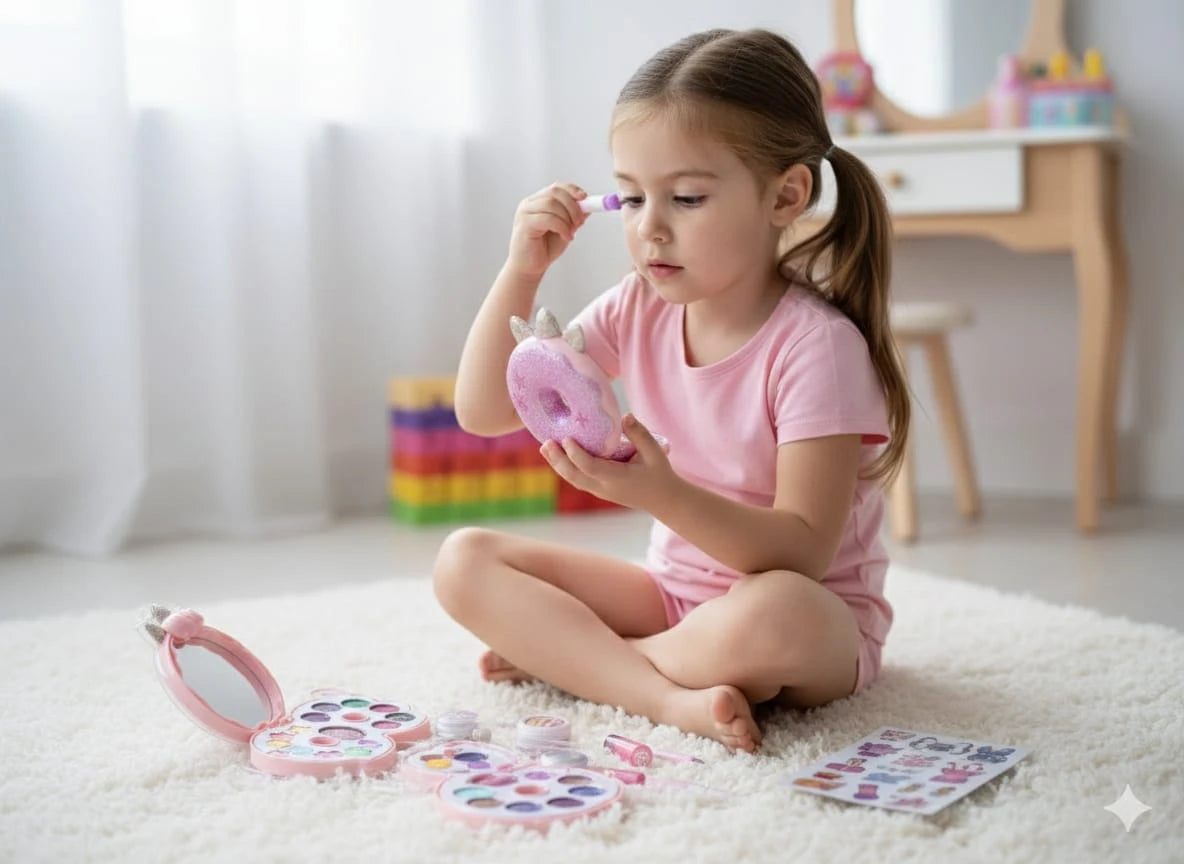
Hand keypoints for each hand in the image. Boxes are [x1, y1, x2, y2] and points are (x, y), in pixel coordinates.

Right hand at [505, 182, 588, 278]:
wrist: (530, 268)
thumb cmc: (544, 248)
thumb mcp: (565, 229)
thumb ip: (574, 217)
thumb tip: (588, 206)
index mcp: (538, 201)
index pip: (557, 187)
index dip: (572, 190)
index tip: (585, 198)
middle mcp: (530, 204)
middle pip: (555, 193)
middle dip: (572, 206)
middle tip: (580, 221)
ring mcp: (525, 212)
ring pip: (552, 204)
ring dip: (567, 219)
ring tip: (572, 232)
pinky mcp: (524, 224)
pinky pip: (548, 219)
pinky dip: (562, 227)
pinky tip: (566, 237)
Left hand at [541, 414, 677, 512]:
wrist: (662, 499)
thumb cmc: (659, 473)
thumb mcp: (655, 452)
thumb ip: (639, 434)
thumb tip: (624, 416)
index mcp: (616, 478)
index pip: (590, 467)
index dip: (576, 453)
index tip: (566, 438)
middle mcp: (604, 487)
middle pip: (574, 476)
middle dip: (558, 460)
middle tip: (546, 442)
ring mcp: (599, 490)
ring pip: (573, 479)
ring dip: (558, 464)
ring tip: (545, 447)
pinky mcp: (598, 489)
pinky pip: (578, 479)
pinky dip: (566, 467)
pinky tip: (557, 455)